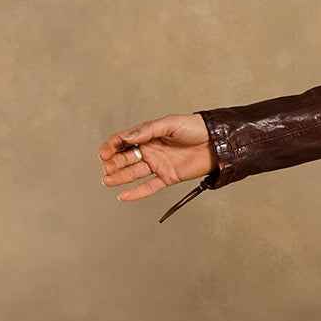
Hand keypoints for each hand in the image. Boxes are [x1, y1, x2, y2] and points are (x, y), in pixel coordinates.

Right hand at [97, 113, 213, 201]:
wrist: (217, 142)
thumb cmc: (195, 128)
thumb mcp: (170, 124)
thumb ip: (148, 130)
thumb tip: (129, 137)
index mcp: (148, 135)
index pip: (123, 141)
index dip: (111, 147)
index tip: (103, 154)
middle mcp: (150, 150)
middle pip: (126, 158)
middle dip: (114, 163)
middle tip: (106, 169)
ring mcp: (159, 164)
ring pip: (134, 172)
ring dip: (120, 177)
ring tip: (107, 181)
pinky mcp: (168, 177)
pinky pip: (150, 186)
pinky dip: (137, 192)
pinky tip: (123, 196)